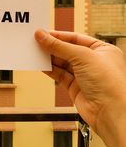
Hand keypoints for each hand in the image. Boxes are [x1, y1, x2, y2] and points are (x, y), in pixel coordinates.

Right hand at [35, 29, 125, 146]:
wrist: (111, 113)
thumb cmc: (109, 83)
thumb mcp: (82, 56)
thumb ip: (59, 46)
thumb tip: (42, 35)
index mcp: (102, 49)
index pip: (76, 38)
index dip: (59, 35)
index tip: (43, 33)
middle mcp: (93, 62)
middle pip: (67, 50)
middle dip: (52, 47)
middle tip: (36, 42)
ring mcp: (84, 75)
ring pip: (62, 63)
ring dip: (49, 58)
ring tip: (35, 53)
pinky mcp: (75, 87)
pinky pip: (59, 75)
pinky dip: (50, 70)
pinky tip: (41, 65)